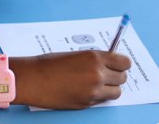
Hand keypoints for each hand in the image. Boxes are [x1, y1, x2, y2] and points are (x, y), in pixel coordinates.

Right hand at [14, 51, 130, 108]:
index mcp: (95, 58)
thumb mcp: (77, 55)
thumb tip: (108, 64)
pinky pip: (102, 100)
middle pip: (122, 78)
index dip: (122, 64)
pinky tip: (86, 90)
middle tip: (108, 75)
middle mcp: (98, 74)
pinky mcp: (87, 104)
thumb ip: (95, 60)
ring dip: (110, 88)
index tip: (119, 65)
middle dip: (116, 76)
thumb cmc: (51, 64)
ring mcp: (93, 91)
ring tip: (98, 84)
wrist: (34, 79)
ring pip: (116, 92)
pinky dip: (98, 96)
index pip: (124, 62)